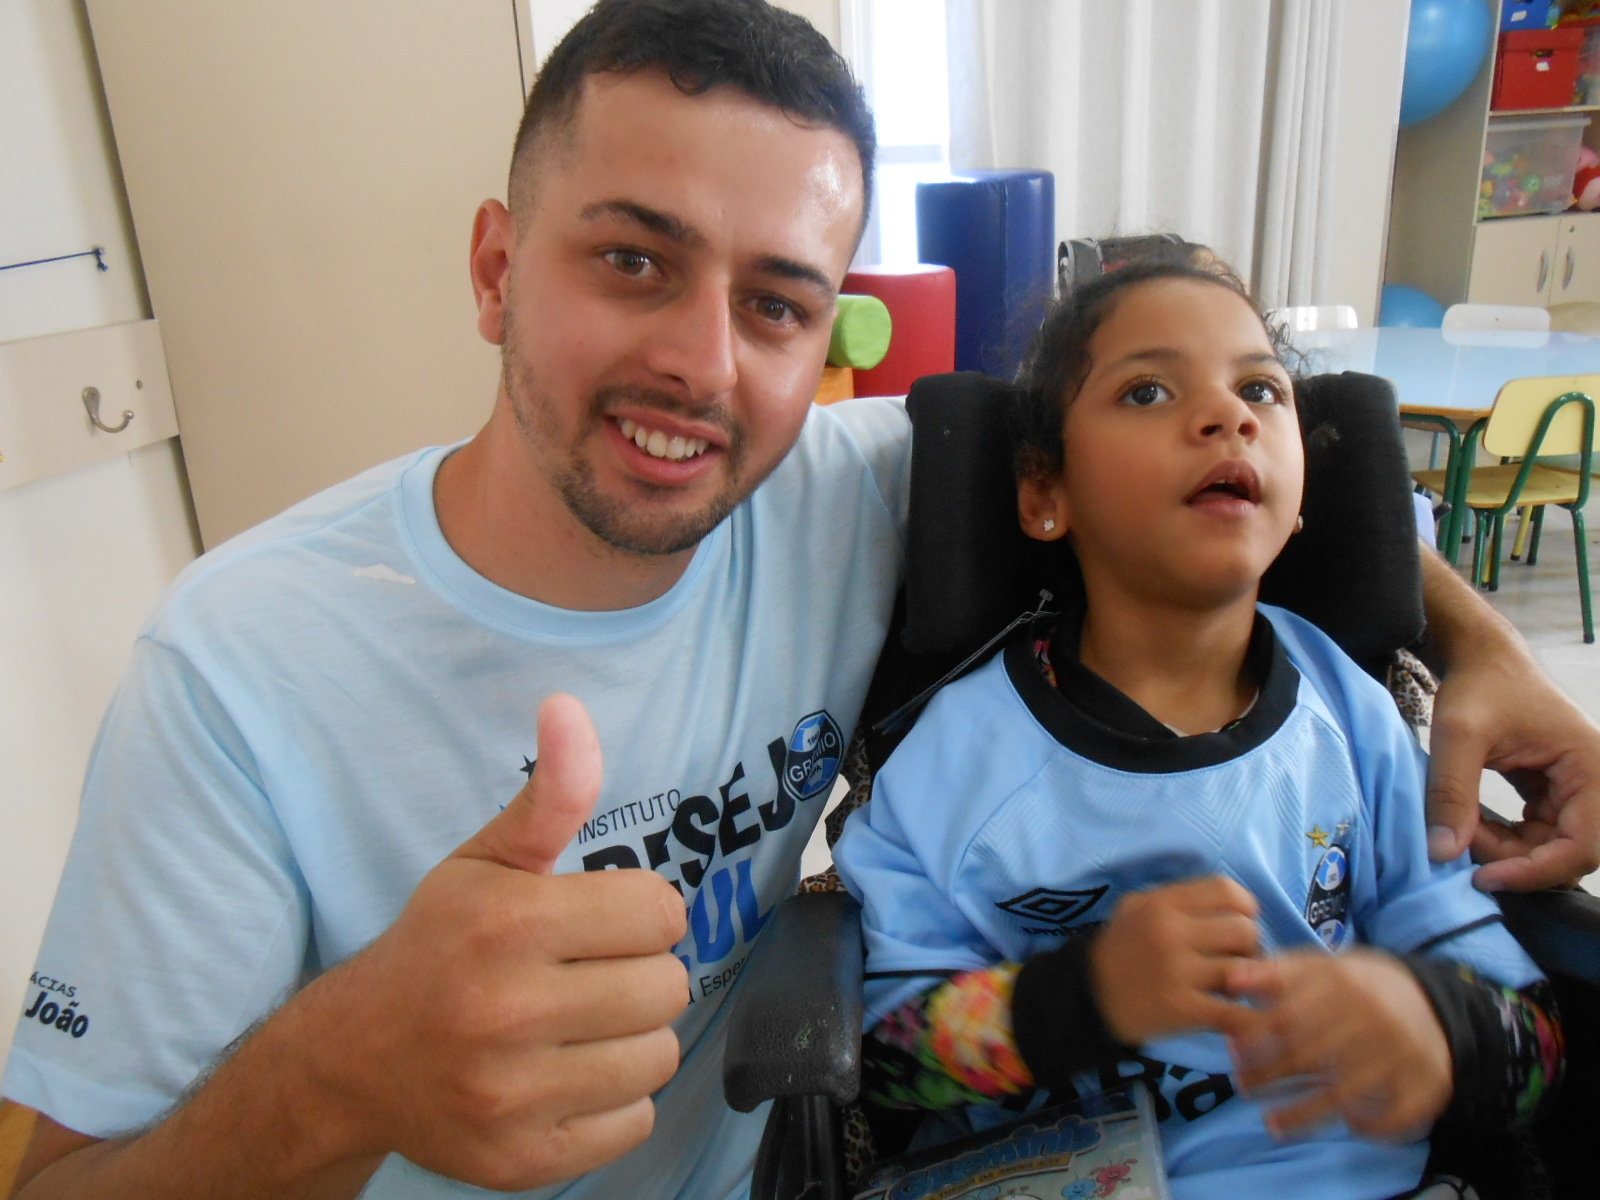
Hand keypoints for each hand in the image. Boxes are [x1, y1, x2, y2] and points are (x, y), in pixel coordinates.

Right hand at [303, 694, 688, 1190]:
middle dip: (638, 974)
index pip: (659, 912)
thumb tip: (570, 705)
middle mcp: (507, 1012)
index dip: (637, 913)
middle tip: (587, 975)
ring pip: (658, 1056)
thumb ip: (549, 792)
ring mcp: (513, 1095)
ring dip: (632, 1037)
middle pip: (667, 986)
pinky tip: (565, 1074)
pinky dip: (613, 1100)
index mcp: (508, 926)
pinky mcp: (523, 1159)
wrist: (352, 1059)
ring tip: (579, 1025)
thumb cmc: (437, 947)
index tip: (599, 921)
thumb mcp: (487, 861)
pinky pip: (634, 1122)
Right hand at [1089, 876, 1261, 1045]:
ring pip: (1244, 969)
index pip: (1226, 890)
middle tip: (1237, 961)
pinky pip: (1234, 1013)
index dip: (1245, 907)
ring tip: (1232, 988)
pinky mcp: (1181, 1009)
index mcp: (1161, 904)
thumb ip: (1179, 900)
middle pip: (1243, 930)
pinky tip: (1245, 1020)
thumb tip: (1234, 905)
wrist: (1085, 998)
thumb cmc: (1119, 950)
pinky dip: (1250, 1020)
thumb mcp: (1136, 907)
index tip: (1240, 923)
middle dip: (1249, 947)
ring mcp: (1176, 972)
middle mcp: (1170, 932)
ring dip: (1247, 981)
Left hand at [1226, 949, 1450, 1140]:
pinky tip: (1349, 1125)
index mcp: (1346, 983)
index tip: (1231, 1052)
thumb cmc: (1360, 987)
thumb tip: (1231, 979)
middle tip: (1242, 1087)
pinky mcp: (1429, 1081)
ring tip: (1271, 1125)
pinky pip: (1397, 1114)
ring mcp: (1404, 1052)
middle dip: (1270, 1076)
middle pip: (1311, 1056)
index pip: (1290, 1016)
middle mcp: (1375, 1017)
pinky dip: (1372, 1124)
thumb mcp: (1323, 967)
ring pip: (1345, 1091)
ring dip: (1304, 1113)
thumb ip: (1278, 973)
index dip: (1256, 1038)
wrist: (1434, 1002)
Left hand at [1419, 549, 1599, 890]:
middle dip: (1516, 860)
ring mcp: (1576, 789)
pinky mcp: (1552, 792)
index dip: (1535, 872)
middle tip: (1463, 848)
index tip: (1484, 878)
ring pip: (1548, 846)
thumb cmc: (1478, 686)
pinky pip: (1536, 832)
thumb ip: (1450, 792)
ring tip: (1461, 829)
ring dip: (1505, 850)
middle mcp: (1595, 783)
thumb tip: (1443, 854)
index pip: (1582, 846)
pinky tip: (1469, 824)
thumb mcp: (1457, 734)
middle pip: (1568, 852)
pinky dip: (1503, 837)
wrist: (1481, 657)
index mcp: (1593, 769)